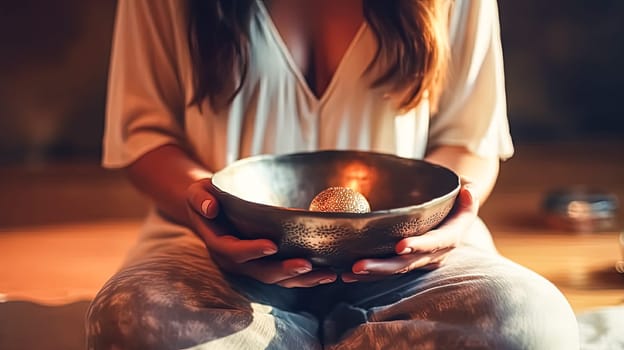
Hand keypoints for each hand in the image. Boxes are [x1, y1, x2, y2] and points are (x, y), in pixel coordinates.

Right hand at [186, 178, 336, 287]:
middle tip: (307, 264)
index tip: (272, 245)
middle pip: (261, 272)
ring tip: (327, 273)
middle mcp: (236, 262)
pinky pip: (287, 276)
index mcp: (219, 244)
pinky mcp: (267, 266)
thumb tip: (210, 207)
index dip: (252, 250)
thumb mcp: (198, 192)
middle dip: (284, 270)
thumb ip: (201, 198)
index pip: (235, 251)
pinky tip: (329, 273)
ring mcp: (253, 266)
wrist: (212, 210)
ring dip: (303, 279)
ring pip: (278, 279)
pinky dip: (307, 277)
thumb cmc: (208, 197)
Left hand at [341, 184, 477, 282]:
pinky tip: (345, 274)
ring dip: (371, 273)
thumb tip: (467, 189)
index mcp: (451, 236)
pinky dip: (367, 274)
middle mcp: (435, 253)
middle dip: (384, 266)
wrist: (450, 212)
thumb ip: (467, 189)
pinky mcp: (405, 262)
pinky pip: (386, 270)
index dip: (419, 245)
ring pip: (394, 270)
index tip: (400, 245)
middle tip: (359, 265)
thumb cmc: (455, 195)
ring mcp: (419, 260)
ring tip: (348, 272)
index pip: (436, 242)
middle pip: (408, 263)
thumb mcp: (466, 189)